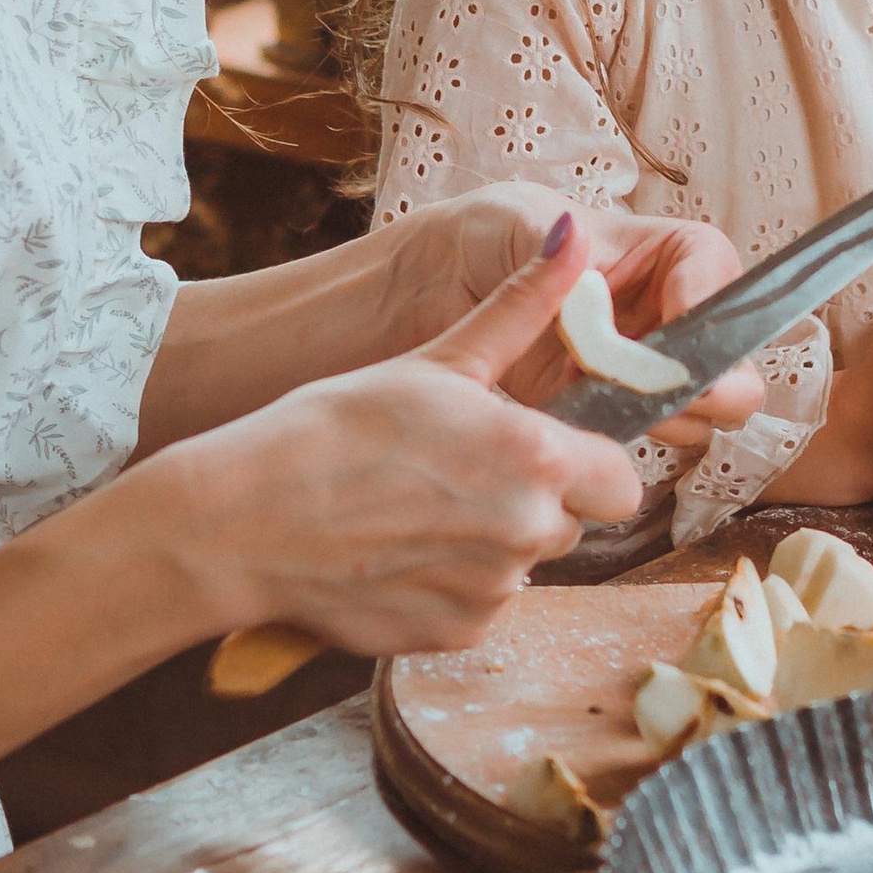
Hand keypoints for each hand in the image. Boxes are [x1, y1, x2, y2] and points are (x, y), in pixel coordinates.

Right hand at [158, 224, 658, 659]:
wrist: (249, 519)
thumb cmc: (336, 427)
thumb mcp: (436, 358)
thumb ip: (521, 308)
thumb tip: (576, 237)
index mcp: (537, 456)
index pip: (622, 480)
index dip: (585, 464)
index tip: (536, 448)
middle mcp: (529, 531)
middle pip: (571, 522)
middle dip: (533, 501)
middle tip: (458, 471)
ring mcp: (495, 592)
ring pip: (523, 565)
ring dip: (491, 542)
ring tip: (414, 508)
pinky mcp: (458, 636)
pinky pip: (479, 607)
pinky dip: (451, 585)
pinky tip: (396, 549)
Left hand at [381, 186, 764, 451]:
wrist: (425, 296)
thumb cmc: (479, 238)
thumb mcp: (514, 224)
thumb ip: (554, 248)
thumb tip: (578, 239)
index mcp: (658, 253)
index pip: (714, 270)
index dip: (710, 301)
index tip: (681, 331)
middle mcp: (663, 316)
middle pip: (728, 359)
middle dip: (715, 383)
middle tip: (673, 394)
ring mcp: (638, 372)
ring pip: (695, 412)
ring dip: (668, 418)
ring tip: (616, 407)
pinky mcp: (604, 417)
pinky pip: (636, 442)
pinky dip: (618, 443)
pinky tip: (580, 430)